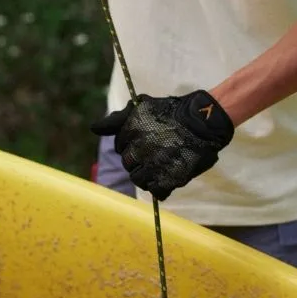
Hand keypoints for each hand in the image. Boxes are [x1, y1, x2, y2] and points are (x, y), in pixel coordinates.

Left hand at [91, 91, 233, 199]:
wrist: (203, 121)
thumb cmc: (172, 111)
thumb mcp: (142, 106)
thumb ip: (117, 120)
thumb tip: (93, 129)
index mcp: (130, 132)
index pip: (119, 146)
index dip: (130, 143)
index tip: (144, 140)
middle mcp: (138, 150)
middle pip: (127, 163)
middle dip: (137, 159)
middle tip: (154, 153)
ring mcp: (153, 166)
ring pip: (138, 179)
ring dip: (146, 174)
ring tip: (159, 166)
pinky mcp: (168, 179)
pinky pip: (156, 191)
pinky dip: (160, 187)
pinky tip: (166, 177)